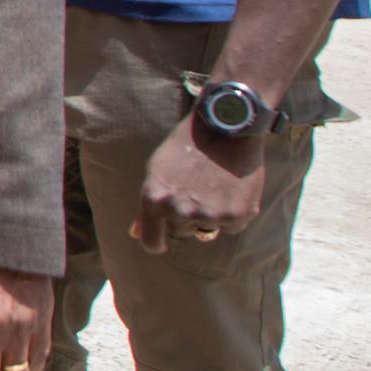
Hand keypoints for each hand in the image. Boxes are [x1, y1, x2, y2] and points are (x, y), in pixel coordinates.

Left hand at [133, 115, 266, 253]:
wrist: (225, 128)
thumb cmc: (186, 147)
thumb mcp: (157, 171)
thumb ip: (148, 205)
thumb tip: (134, 234)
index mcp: (154, 200)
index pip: (150, 241)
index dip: (156, 242)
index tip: (161, 242)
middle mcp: (180, 211)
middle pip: (182, 231)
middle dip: (187, 215)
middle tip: (195, 188)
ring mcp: (209, 215)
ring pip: (207, 229)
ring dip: (211, 214)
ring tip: (214, 185)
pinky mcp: (236, 215)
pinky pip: (232, 226)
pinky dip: (233, 213)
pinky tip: (232, 189)